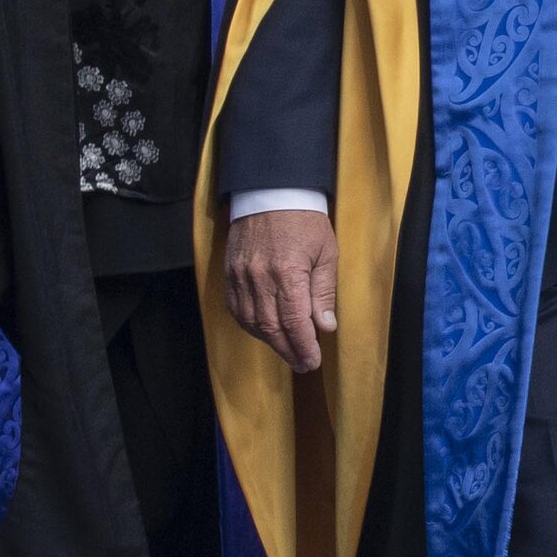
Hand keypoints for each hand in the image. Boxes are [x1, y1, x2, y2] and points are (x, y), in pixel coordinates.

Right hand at [224, 209, 340, 372]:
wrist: (271, 192)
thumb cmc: (305, 220)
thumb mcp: (326, 253)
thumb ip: (324, 292)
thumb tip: (326, 326)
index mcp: (288, 272)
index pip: (294, 322)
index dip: (304, 346)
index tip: (313, 361)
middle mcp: (260, 277)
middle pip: (271, 327)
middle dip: (289, 351)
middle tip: (303, 364)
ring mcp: (240, 276)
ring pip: (251, 322)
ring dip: (270, 341)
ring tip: (288, 351)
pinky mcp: (230, 273)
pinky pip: (236, 309)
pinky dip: (251, 326)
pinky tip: (265, 332)